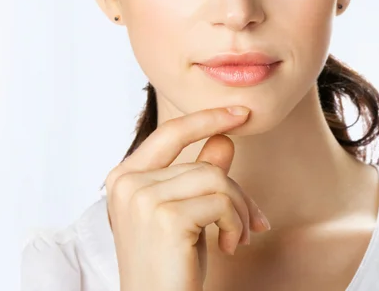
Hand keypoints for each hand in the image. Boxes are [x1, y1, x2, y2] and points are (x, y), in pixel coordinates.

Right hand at [105, 106, 270, 290]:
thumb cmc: (170, 266)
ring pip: (216, 179)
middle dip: (237, 193)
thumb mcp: (186, 213)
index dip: (207, 118)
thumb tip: (224, 139)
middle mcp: (127, 182)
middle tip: (253, 222)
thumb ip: (199, 173)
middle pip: (204, 164)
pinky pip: (221, 202)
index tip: (241, 113)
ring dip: (239, 211)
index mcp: (124, 176)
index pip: (171, 131)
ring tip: (238, 237)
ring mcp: (143, 198)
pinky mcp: (166, 217)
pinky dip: (236, 223)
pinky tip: (229, 247)